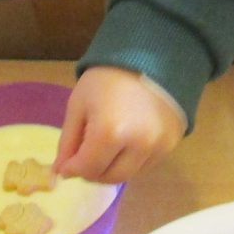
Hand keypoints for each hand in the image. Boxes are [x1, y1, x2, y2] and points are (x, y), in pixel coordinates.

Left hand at [54, 66, 183, 183]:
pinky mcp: (172, 143)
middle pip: (110, 178)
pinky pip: (147, 164)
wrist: (149, 56)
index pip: (88, 169)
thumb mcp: (79, 104)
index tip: (68, 161)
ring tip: (109, 145)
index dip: (73, 169)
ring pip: (130, 175)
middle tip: (87, 154)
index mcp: (111, 132)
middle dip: (93, 171)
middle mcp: (139, 145)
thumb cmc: (107, 78)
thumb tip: (61, 173)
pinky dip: (132, 160)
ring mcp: (159, 146)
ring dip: (114, 167)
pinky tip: (128, 140)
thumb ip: (68, 142)